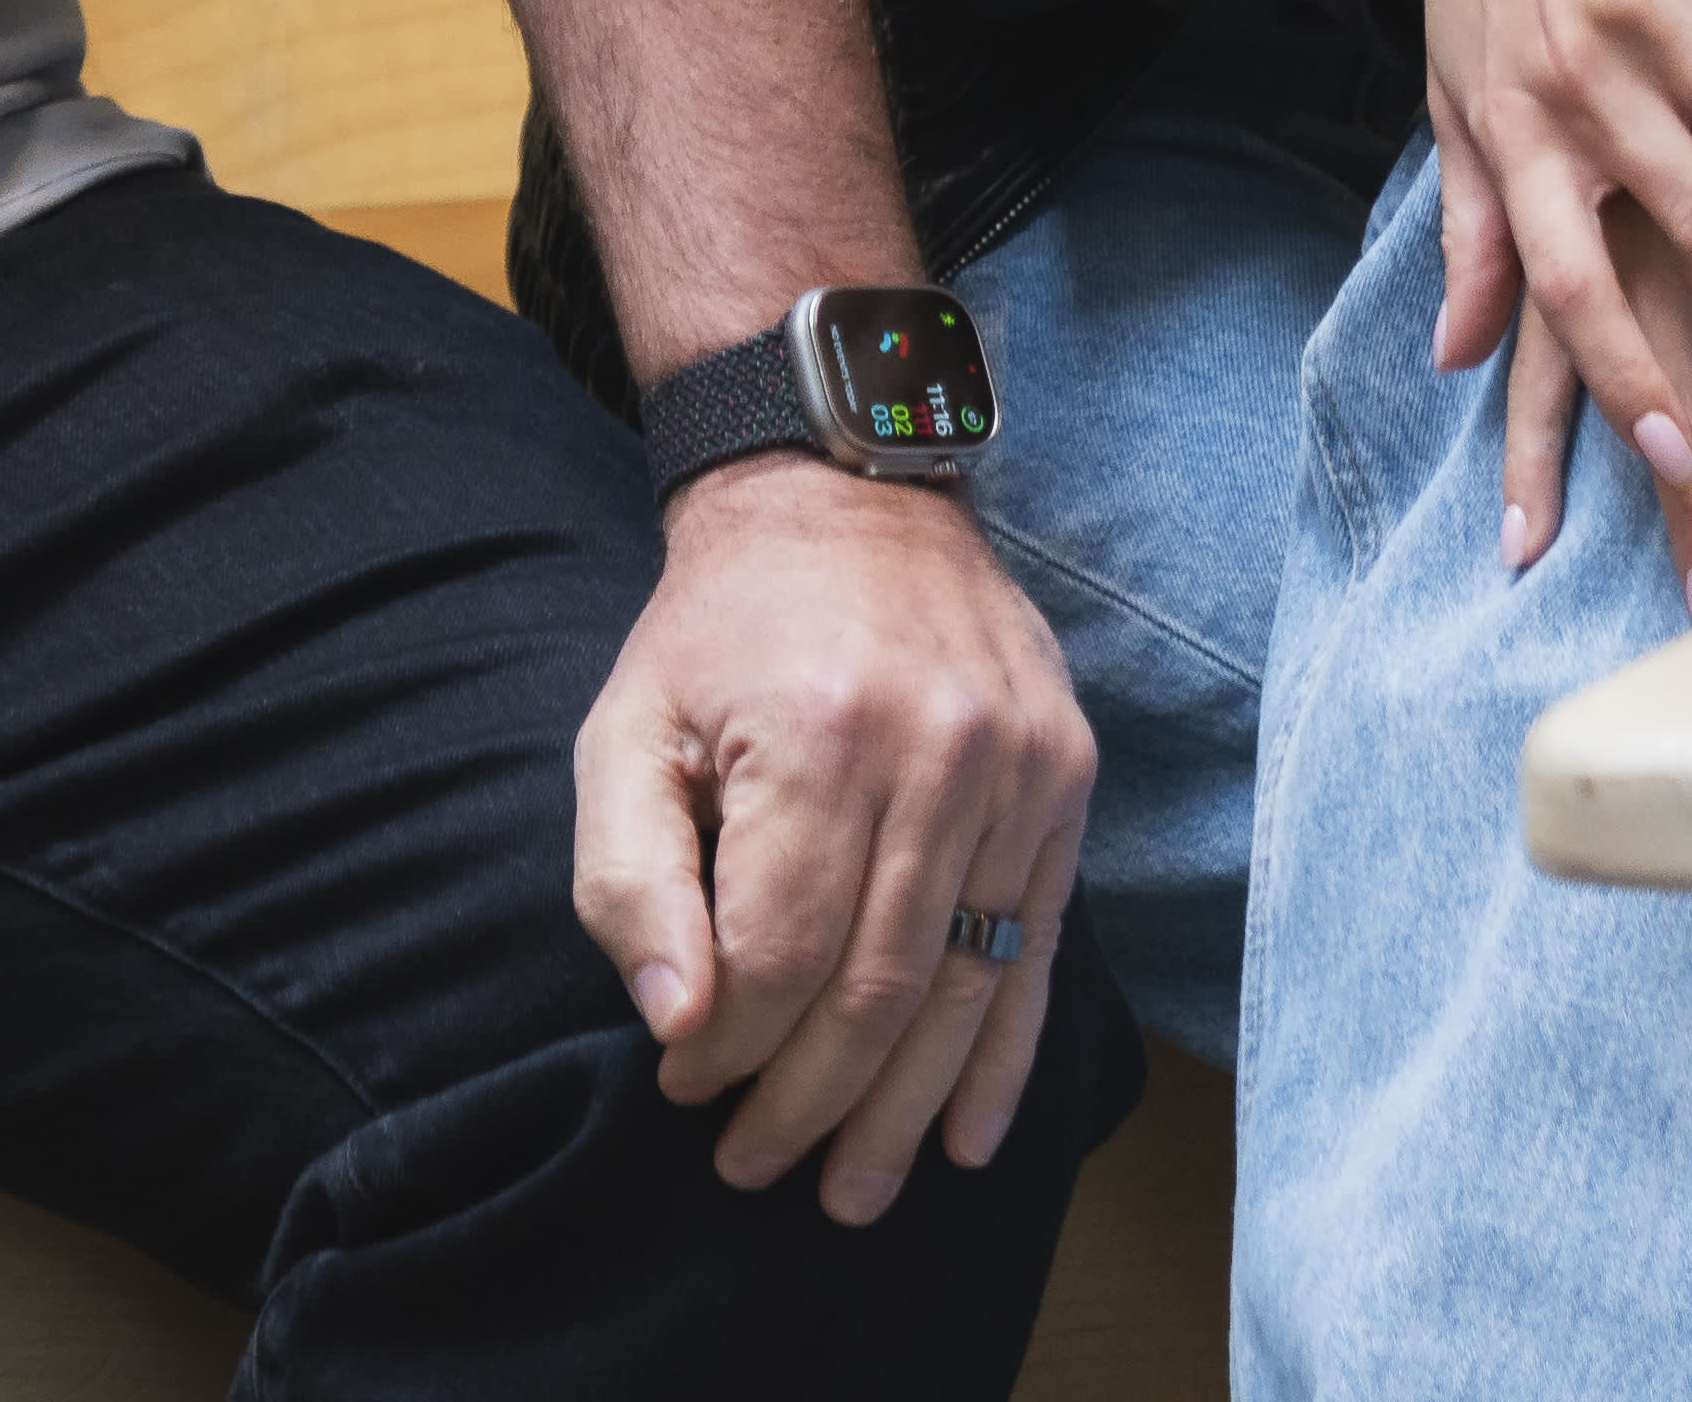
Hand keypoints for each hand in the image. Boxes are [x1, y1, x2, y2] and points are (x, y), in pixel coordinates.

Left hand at [566, 456, 1093, 1223]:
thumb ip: (628, 878)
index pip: (778, 954)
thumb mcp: (626, 729)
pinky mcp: (1066, 780)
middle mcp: (937, 754)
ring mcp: (1019, 769)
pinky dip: (1002, 1058)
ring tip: (848, 1192)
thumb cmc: (718, 635)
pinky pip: (1037, 951)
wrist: (849, 499)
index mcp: (816, 738)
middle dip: (807, 1104)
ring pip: (961, 989)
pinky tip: (968, 1140)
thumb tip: (676, 1025)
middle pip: (875, 990)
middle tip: (753, 1168)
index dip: (726, 1046)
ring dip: (902, 1112)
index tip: (682, 1086)